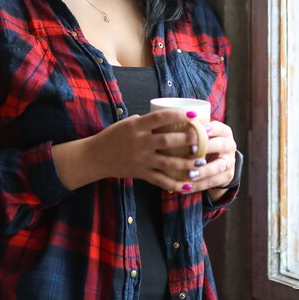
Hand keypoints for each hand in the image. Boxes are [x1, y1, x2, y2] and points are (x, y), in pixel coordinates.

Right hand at [80, 108, 222, 191]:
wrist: (95, 156)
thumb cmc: (113, 136)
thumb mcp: (127, 123)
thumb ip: (146, 122)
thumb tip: (167, 118)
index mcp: (137, 126)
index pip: (160, 118)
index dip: (178, 115)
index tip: (194, 114)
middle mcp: (139, 142)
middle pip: (168, 141)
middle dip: (188, 140)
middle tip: (203, 139)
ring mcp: (140, 159)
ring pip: (167, 163)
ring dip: (186, 164)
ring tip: (201, 163)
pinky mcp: (139, 173)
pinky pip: (159, 180)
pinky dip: (174, 184)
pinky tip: (186, 185)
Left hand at [176, 120, 236, 195]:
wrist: (219, 160)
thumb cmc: (203, 142)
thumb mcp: (202, 134)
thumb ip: (191, 130)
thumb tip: (168, 125)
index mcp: (224, 132)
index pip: (219, 127)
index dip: (210, 128)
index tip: (200, 130)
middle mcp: (230, 145)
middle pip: (220, 145)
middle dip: (206, 147)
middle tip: (191, 150)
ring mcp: (230, 161)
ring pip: (218, 166)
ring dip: (203, 171)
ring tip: (189, 174)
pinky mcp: (227, 176)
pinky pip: (213, 182)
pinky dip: (199, 185)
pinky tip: (186, 186)